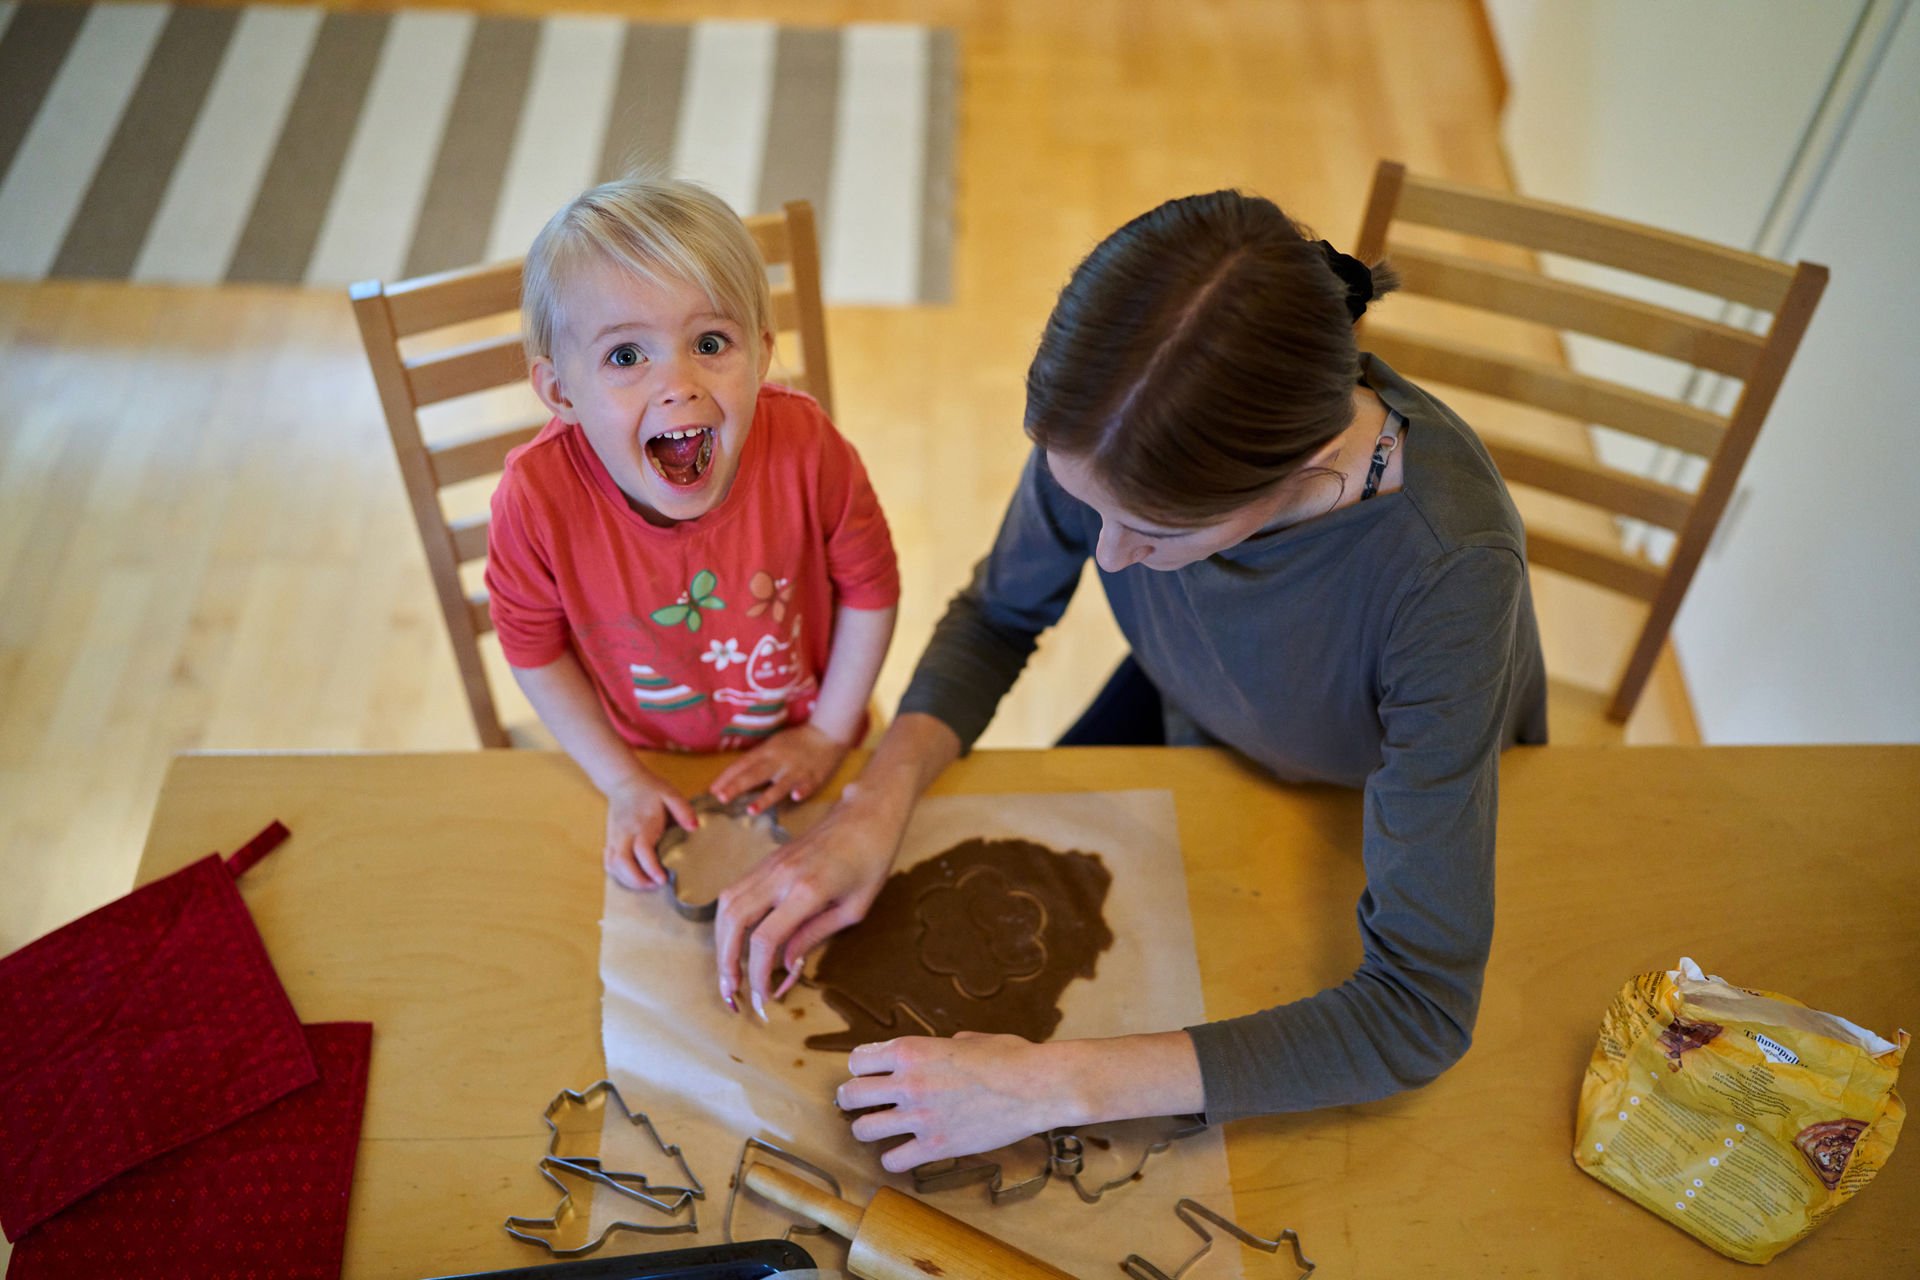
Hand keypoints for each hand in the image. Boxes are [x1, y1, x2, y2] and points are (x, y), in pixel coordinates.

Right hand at [603, 772, 697, 891]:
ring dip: (628, 880)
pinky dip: (618, 874)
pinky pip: (609, 862)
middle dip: (638, 880)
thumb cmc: (650, 789)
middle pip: (622, 863)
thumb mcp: (670, 794)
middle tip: (655, 885)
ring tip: (646, 884)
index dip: (651, 867)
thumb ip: (683, 810)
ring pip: (613, 865)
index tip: (663, 879)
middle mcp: (625, 833)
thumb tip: (694, 827)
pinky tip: (631, 877)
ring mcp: (615, 838)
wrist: (624, 781)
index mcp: (643, 823)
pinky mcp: (610, 840)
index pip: (642, 849)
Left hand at [710, 722, 850, 812]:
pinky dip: (801, 791)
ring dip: (765, 798)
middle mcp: (779, 761)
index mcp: (767, 751)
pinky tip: (796, 797)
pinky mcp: (813, 777)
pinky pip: (807, 785)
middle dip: (738, 786)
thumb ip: (757, 761)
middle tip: (722, 798)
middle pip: (755, 774)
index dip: (728, 777)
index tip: (713, 790)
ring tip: (751, 810)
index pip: (743, 764)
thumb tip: (734, 777)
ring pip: (779, 785)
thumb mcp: (773, 746)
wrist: (826, 733)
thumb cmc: (795, 742)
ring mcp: (796, 770)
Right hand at [712, 781, 906, 1015]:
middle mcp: (780, 876)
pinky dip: (727, 920)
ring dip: (720, 941)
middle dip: (725, 962)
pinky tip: (734, 941)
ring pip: (726, 904)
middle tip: (731, 993)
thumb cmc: (871, 860)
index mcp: (807, 890)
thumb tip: (786, 965)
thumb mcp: (854, 907)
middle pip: (733, 921)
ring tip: (728, 972)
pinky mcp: (766, 860)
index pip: (765, 940)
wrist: (867, 813)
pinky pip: (734, 891)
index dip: (757, 975)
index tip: (762, 1000)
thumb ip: (815, 935)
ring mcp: (770, 864)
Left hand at [836, 1032, 1068, 1171]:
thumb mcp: (969, 1039)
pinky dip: (895, 1159)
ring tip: (881, 1129)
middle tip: (862, 1104)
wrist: (1035, 1086)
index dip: (861, 1068)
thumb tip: (945, 1050)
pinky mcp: (936, 1147)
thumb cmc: (1009, 1056)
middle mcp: (907, 1082)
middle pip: (850, 1095)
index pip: (858, 1060)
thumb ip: (944, 1046)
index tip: (869, 1075)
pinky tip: (905, 1153)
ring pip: (864, 1130)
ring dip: (868, 1130)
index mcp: (911, 1050)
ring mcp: (919, 1117)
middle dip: (851, 1100)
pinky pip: (894, 1161)